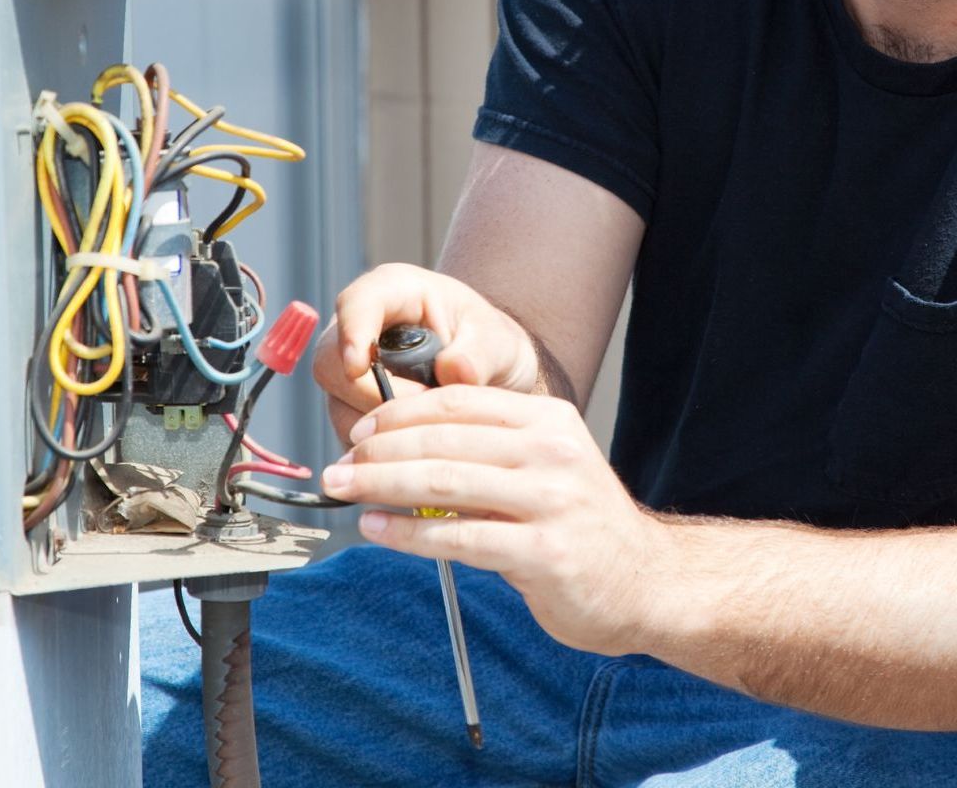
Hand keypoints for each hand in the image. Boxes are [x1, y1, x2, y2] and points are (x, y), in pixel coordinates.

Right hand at [311, 263, 539, 445]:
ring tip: (431, 424)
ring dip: (381, 425)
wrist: (490, 373)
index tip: (359, 367)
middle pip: (331, 361)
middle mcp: (359, 327)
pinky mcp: (349, 405)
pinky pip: (351, 432)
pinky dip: (382, 444)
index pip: (356, 304)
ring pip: (338, 403)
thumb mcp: (497, 341)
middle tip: (423, 409)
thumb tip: (453, 371)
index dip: (351, 333)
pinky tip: (417, 440)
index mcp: (392, 292)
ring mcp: (348, 368)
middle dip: (371, 394)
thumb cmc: (489, 345)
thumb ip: (478, 354)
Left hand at [319, 385, 668, 656]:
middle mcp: (551, 451)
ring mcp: (551, 501)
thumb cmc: (580, 523)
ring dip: (382, 486)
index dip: (398, 414)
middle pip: (442, 440)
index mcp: (546, 418)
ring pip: (444, 482)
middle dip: (379, 452)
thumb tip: (397, 442)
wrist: (647, 582)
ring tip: (346, 491)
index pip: (456, 402)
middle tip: (339, 466)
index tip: (359, 432)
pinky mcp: (545, 552)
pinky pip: (459, 538)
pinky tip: (377, 530)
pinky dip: (407, 533)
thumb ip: (486, 447)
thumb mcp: (543, 463)